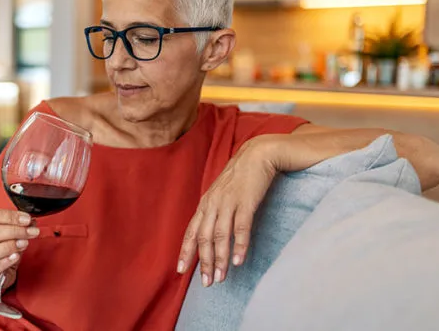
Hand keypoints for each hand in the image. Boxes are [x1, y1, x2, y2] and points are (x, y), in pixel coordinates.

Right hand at [0, 209, 39, 290]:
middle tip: (31, 232)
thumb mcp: (10, 238)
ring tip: (24, 244)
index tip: (28, 220)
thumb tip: (32, 223)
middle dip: (15, 231)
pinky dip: (5, 262)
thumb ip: (21, 229)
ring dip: (9, 246)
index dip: (12, 217)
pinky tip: (15, 257)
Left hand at [177, 136, 277, 286]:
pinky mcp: (246, 201)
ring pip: (220, 235)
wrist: (257, 155)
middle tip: (207, 282)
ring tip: (221, 278)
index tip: (181, 271)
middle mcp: (213, 204)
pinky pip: (241, 227)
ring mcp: (228, 202)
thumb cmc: (239, 177)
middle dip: (204, 262)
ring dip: (220, 259)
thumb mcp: (221, 194)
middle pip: (204, 238)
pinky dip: (239, 245)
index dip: (186, 252)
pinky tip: (239, 261)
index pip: (191, 231)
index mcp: (205, 203)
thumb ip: (214, 212)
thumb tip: (210, 235)